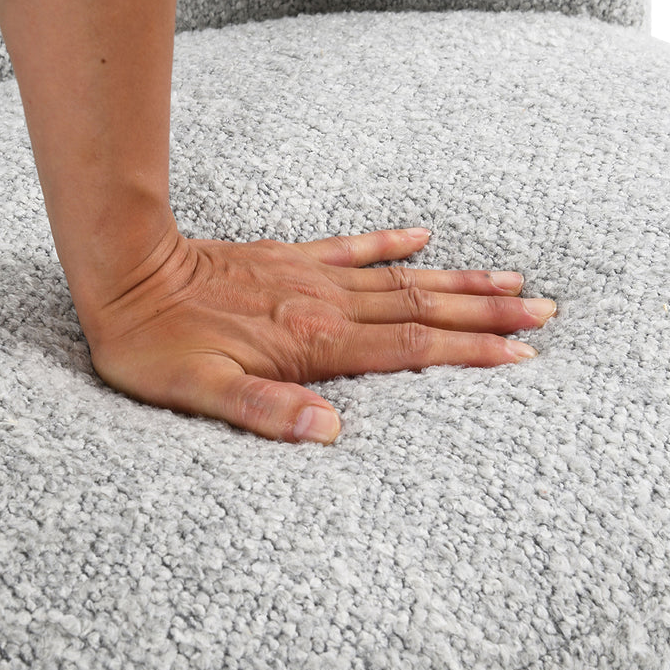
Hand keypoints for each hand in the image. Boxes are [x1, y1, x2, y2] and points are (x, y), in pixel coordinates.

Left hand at [80, 226, 555, 444]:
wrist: (125, 273)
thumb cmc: (156, 345)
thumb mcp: (199, 393)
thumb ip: (265, 412)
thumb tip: (332, 432)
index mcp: (312, 343)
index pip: (408, 350)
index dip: (467, 352)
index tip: (521, 354)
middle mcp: (323, 305)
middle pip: (421, 310)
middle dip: (485, 313)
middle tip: (544, 311)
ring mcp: (310, 276)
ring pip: (400, 279)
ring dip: (457, 281)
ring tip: (510, 279)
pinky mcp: (291, 258)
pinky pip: (352, 246)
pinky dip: (391, 242)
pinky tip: (422, 237)